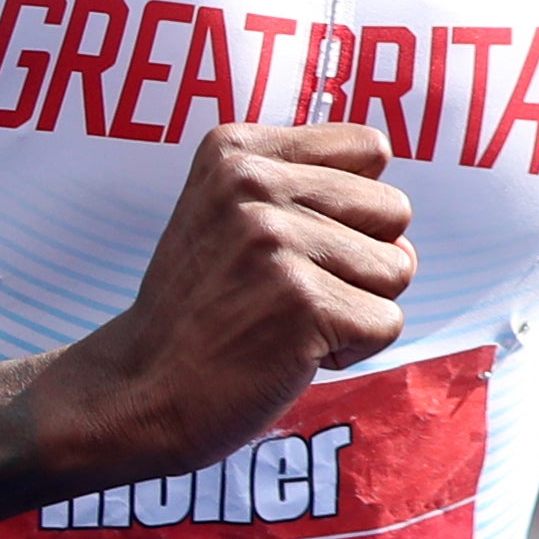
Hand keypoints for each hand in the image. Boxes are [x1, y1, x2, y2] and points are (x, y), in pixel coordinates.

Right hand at [40, 123, 413, 480]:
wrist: (138, 391)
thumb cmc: (201, 308)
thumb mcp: (226, 211)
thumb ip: (303, 186)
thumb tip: (400, 220)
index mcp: (237, 149)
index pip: (369, 148)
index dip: (354, 206)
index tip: (298, 241)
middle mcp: (254, 183)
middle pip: (394, 210)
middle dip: (362, 260)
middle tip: (292, 291)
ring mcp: (277, 242)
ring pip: (398, 267)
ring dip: (356, 307)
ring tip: (288, 321)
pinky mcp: (303, 303)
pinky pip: (388, 322)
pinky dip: (352, 350)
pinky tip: (293, 354)